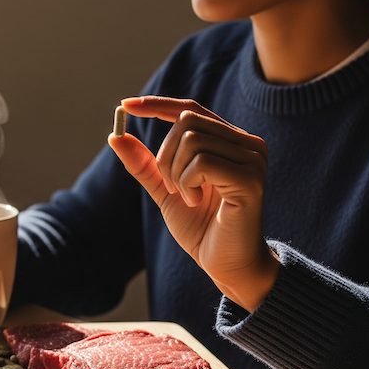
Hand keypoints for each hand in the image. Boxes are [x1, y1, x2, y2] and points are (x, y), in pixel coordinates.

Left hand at [110, 96, 278, 310]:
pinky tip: (196, 202)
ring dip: (176, 173)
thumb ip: (145, 164)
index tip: (125, 106)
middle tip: (173, 187)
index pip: (191, 108)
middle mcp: (247, 143)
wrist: (225, 264)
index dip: (157, 104)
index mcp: (230, 141)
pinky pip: (202, 162)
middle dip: (166, 155)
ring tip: (188, 197)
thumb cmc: (202, 229)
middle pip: (188, 120)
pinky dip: (187, 183)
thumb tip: (116, 134)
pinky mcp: (250, 178)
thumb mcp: (166, 190)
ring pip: (192, 139)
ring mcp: (253, 158)